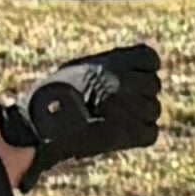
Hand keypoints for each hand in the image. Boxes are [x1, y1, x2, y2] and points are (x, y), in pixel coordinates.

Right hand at [0, 44, 162, 174]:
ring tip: (113, 122)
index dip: (144, 71)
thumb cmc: (53, 97)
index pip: (150, 59)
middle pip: (153, 85)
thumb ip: (108, 69)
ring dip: (138, 117)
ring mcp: (130, 107)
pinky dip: (138, 136)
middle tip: (118, 106)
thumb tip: (132, 73)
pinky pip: (149, 133)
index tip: (135, 79)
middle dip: (140, 95)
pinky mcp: (131, 133)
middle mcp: (124, 81)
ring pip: (153, 110)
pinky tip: (120, 136)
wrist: (41, 126)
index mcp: (113, 61)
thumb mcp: (78, 71)